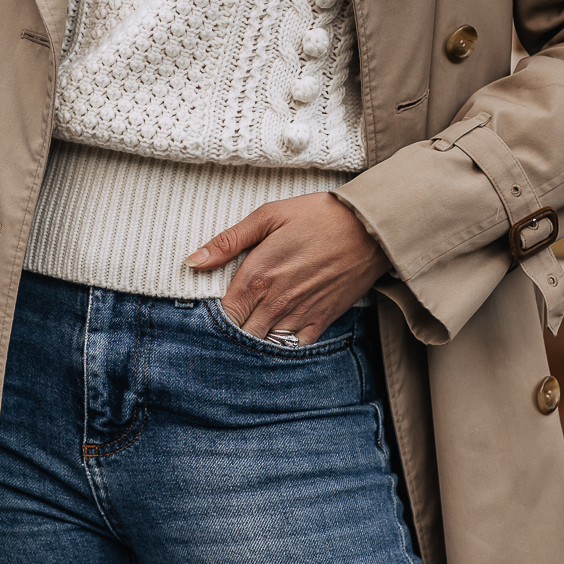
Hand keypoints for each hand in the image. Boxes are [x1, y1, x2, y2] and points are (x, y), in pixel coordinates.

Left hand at [187, 193, 388, 341]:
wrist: (370, 228)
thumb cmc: (318, 216)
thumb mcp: (269, 216)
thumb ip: (228, 241)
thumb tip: (193, 261)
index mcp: (258, 275)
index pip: (223, 314)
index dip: (214, 318)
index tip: (210, 313)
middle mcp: (276, 301)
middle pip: (241, 335)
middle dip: (233, 332)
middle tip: (231, 323)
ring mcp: (300, 314)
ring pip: (266, 344)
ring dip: (256, 339)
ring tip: (252, 329)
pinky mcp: (321, 320)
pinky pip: (295, 347)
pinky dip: (283, 345)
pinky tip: (278, 334)